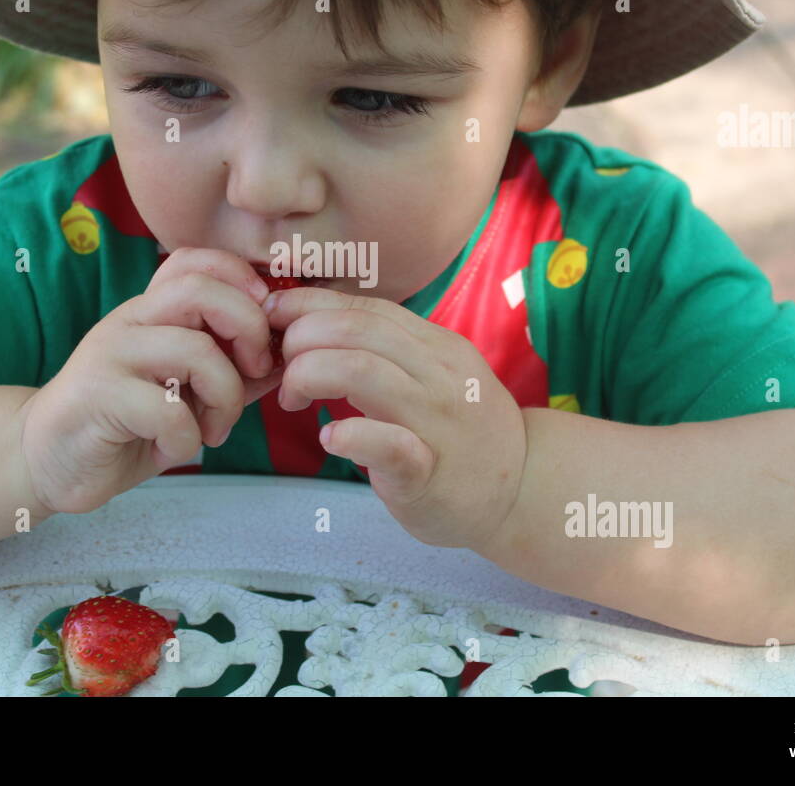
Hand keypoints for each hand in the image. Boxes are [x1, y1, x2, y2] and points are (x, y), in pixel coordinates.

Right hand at [18, 248, 283, 513]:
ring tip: (214, 428)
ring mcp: (110, 355)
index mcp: (150, 312)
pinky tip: (174, 448)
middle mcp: (129, 322)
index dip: (242, 280)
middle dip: (248, 330)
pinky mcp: (97, 397)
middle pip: (202, 291)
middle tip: (253, 373)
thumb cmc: (125, 425)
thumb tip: (285, 357)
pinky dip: (187, 438)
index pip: (195, 262)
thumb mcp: (186, 394)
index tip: (264, 325)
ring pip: (196, 351)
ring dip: (225, 398)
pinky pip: (169, 410)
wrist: (48, 460)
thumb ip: (230, 372)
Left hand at [265, 285, 527, 552]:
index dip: (310, 303)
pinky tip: (328, 437)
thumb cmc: (460, 432)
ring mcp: (436, 422)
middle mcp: (439, 375)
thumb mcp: (433, 375)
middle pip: (357, 330)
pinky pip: (388, 444)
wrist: (521, 491)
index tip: (273, 312)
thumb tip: (315, 321)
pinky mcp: (428, 474)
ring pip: (363, 371)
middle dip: (302, 337)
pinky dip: (350, 435)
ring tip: (292, 397)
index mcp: (436, 346)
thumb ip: (387, 350)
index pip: (365, 307)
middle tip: (280, 365)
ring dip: (309, 374)